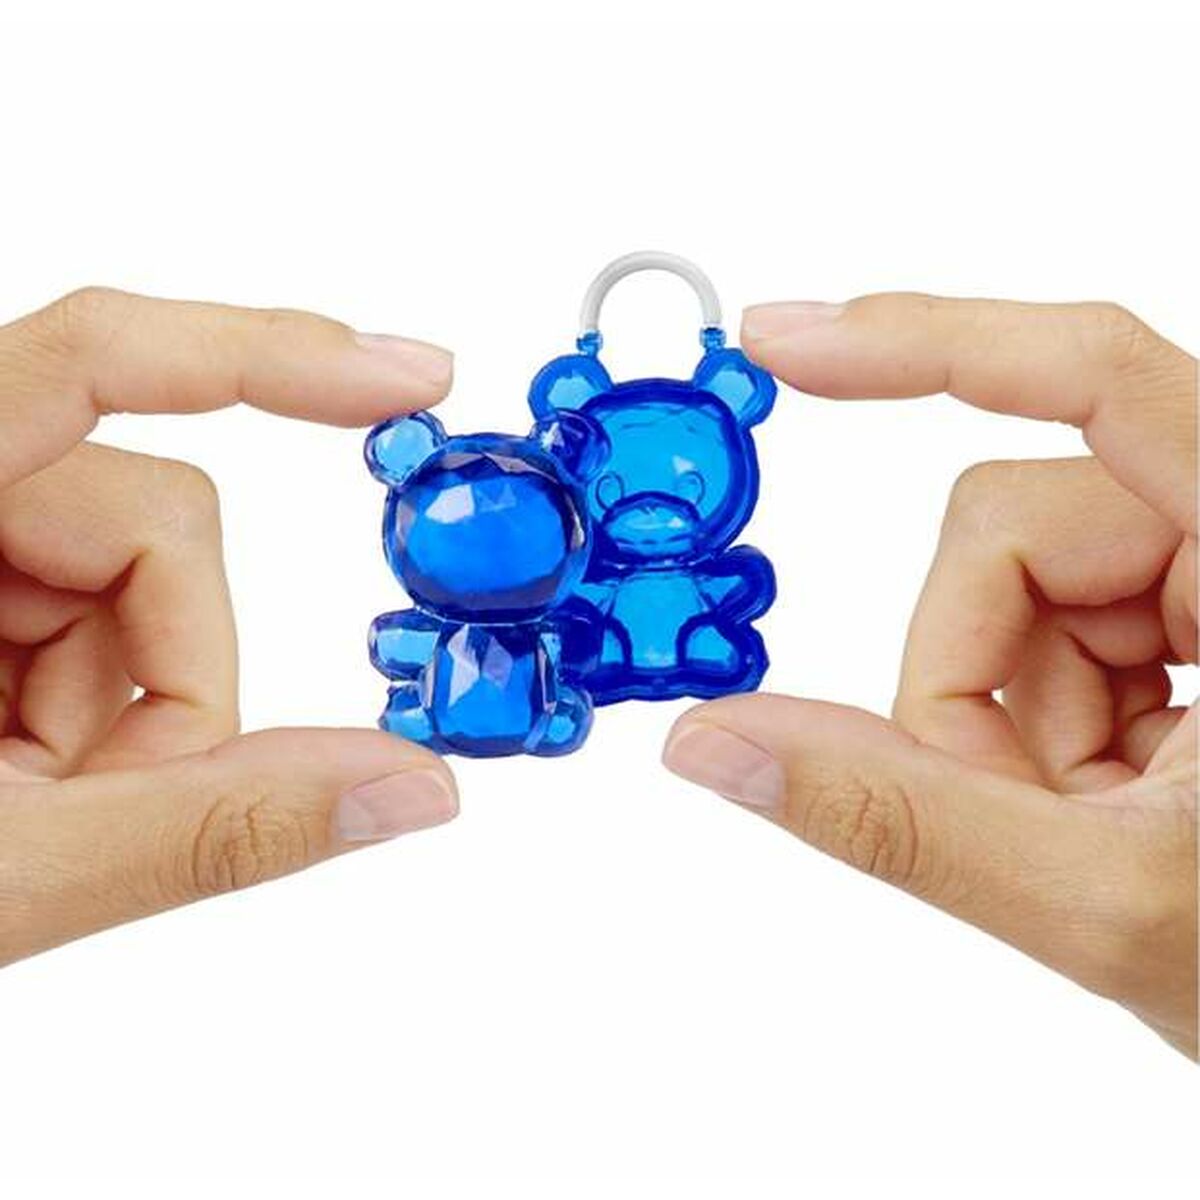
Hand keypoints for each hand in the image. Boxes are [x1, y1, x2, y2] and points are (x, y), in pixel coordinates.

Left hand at [0, 288, 459, 965]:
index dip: (269, 356)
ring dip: (132, 706)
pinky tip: (25, 774)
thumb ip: (222, 826)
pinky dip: (101, 709)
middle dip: (171, 676)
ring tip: (34, 798)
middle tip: (89, 798)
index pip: (97, 359)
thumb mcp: (0, 872)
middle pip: (157, 516)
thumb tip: (416, 787)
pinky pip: (104, 612)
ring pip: (145, 575)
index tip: (408, 378)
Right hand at [663, 294, 1197, 1055]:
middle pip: (1007, 525)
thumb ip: (894, 815)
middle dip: (967, 676)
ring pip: (1006, 583)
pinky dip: (1024, 717)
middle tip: (1023, 804)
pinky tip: (1096, 788)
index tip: (790, 343)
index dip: (930, 343)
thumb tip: (714, 739)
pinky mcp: (1176, 612)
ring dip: (998, 711)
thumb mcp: (1102, 898)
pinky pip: (1034, 620)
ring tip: (1075, 812)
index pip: (1095, 375)